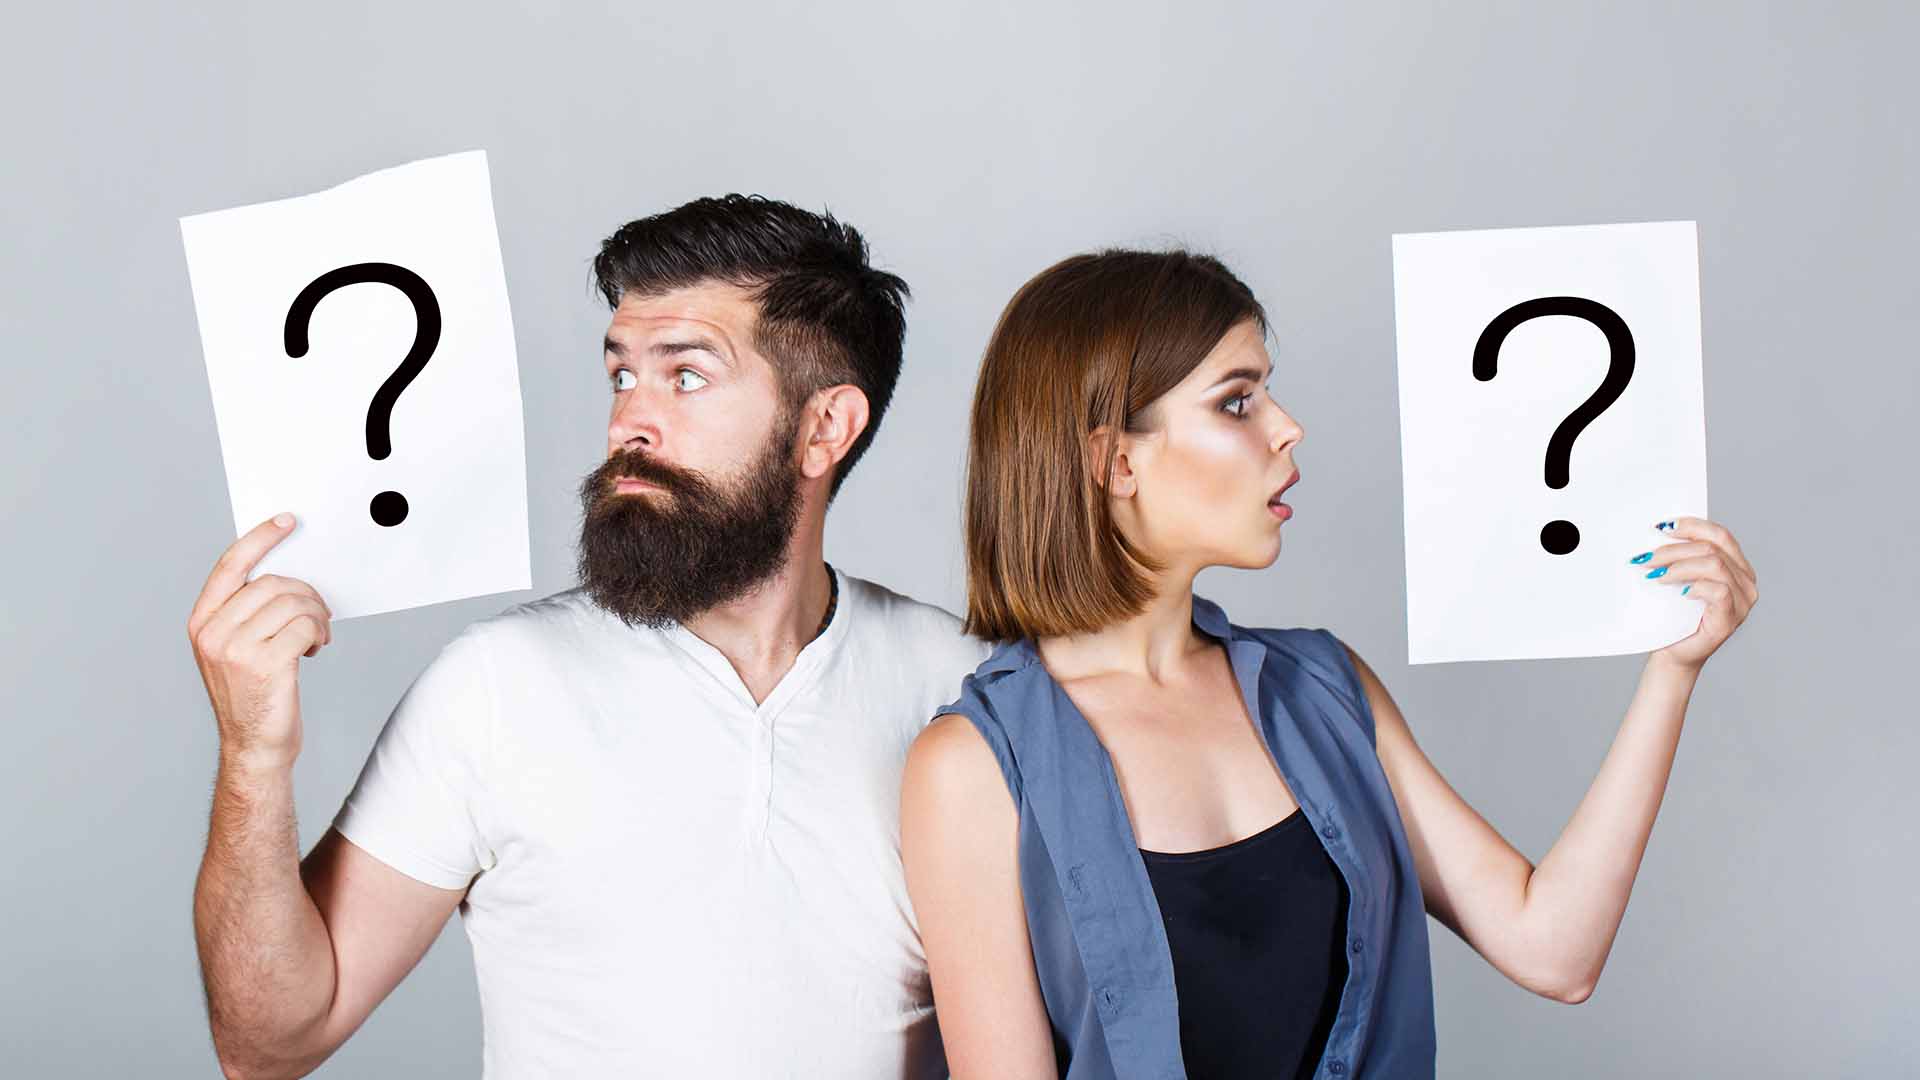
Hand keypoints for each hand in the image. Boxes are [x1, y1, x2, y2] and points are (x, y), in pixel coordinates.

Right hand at [187, 513, 333, 771]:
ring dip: (317, 614)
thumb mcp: (235, 649)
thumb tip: (287, 576)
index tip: (287, 521)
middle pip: (273, 583)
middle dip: (306, 592)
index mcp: (202, 622)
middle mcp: (212, 632)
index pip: (231, 565)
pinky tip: (317, 648)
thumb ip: (247, 613)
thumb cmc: (254, 694)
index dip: (261, 538)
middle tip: (320, 611)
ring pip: (293, 603)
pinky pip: (305, 627)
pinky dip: (319, 632)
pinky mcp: (265, 665)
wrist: (255, 746)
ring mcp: (236, 649)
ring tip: (319, 633)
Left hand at [1639, 515, 1757, 672]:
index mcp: (1737, 566)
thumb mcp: (1678, 578)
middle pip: (1713, 548)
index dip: (1692, 525)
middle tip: (1646, 558)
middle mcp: (1746, 581)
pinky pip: (1719, 591)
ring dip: (1679, 566)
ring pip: (1714, 565)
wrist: (1672, 652)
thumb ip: (1681, 556)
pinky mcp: (1731, 619)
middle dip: (1675, 549)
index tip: (1661, 527)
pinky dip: (1696, 586)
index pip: (1720, 535)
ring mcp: (1742, 601)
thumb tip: (1657, 530)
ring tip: (1654, 574)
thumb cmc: (1674, 614)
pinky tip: (1678, 591)